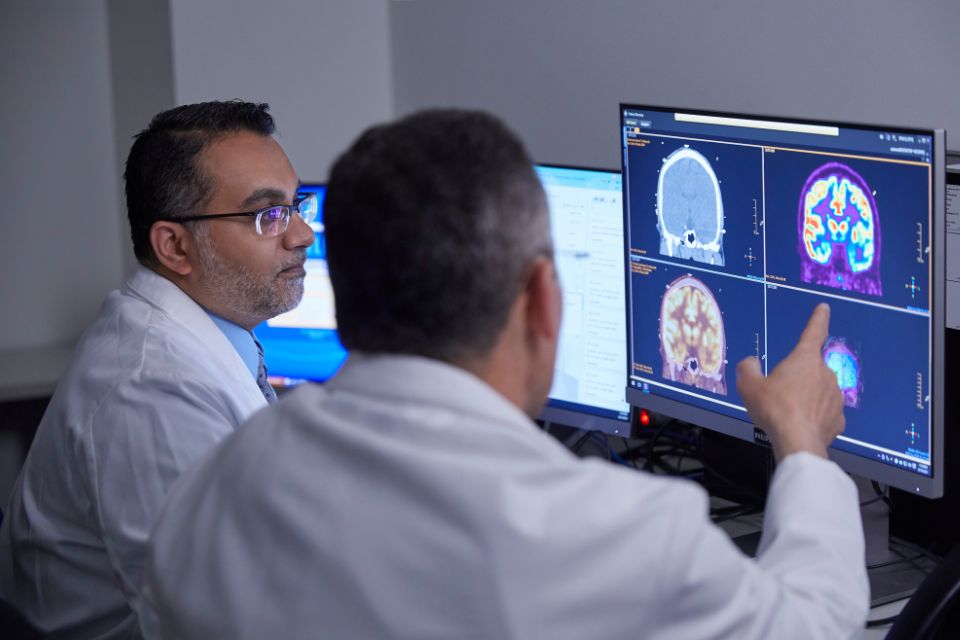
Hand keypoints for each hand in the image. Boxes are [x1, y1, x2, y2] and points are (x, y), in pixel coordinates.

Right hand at [736, 303, 844, 460]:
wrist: (797, 441)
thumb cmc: (774, 408)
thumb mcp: (749, 385)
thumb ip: (748, 368)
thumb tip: (750, 363)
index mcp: (805, 359)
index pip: (814, 332)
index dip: (818, 319)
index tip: (824, 308)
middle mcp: (825, 373)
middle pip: (811, 369)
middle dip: (798, 378)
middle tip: (780, 395)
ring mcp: (835, 396)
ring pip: (819, 392)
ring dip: (807, 398)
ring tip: (789, 413)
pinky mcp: (839, 418)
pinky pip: (825, 413)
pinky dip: (815, 417)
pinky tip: (803, 425)